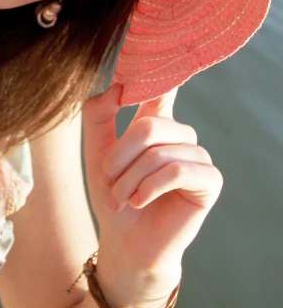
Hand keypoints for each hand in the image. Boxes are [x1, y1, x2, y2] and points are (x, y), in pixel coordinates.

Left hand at [82, 84, 222, 306]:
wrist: (125, 243)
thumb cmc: (113, 195)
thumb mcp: (97, 152)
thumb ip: (99, 116)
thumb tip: (116, 87)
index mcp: (157, 122)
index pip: (161, 88)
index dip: (157, 74)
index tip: (141, 64)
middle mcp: (180, 134)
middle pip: (149, 126)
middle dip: (120, 157)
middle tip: (107, 182)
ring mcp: (197, 156)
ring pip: (159, 153)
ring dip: (130, 180)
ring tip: (120, 200)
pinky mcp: (209, 181)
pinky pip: (176, 171)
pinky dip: (150, 188)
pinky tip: (139, 202)